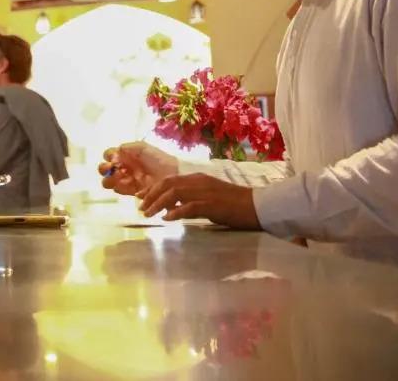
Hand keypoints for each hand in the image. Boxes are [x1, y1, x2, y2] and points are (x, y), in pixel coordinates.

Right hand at [98, 141, 177, 195]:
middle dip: (104, 169)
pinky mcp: (132, 191)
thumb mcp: (143, 148)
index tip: (115, 158)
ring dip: (110, 179)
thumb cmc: (158, 159)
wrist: (172, 174)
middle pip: (104, 169)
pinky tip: (128, 184)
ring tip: (120, 177)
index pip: (109, 155)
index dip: (109, 156)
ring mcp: (127, 179)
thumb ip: (127, 147)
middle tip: (112, 169)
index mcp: (126, 155)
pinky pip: (119, 190)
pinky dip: (119, 187)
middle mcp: (124, 167)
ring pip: (108, 181)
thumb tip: (114, 154)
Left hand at [136, 173, 259, 228]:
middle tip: (141, 208)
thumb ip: (189, 198)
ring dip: (158, 204)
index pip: (169, 180)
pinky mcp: (212, 205)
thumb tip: (170, 206)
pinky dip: (176, 212)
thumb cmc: (233, 203)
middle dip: (151, 195)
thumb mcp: (208, 196)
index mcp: (197, 178)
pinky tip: (167, 219)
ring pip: (174, 194)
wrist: (257, 206)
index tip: (140, 197)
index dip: (152, 188)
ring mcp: (205, 193)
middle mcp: (198, 182)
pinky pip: (189, 207)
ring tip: (149, 214)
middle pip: (167, 184)